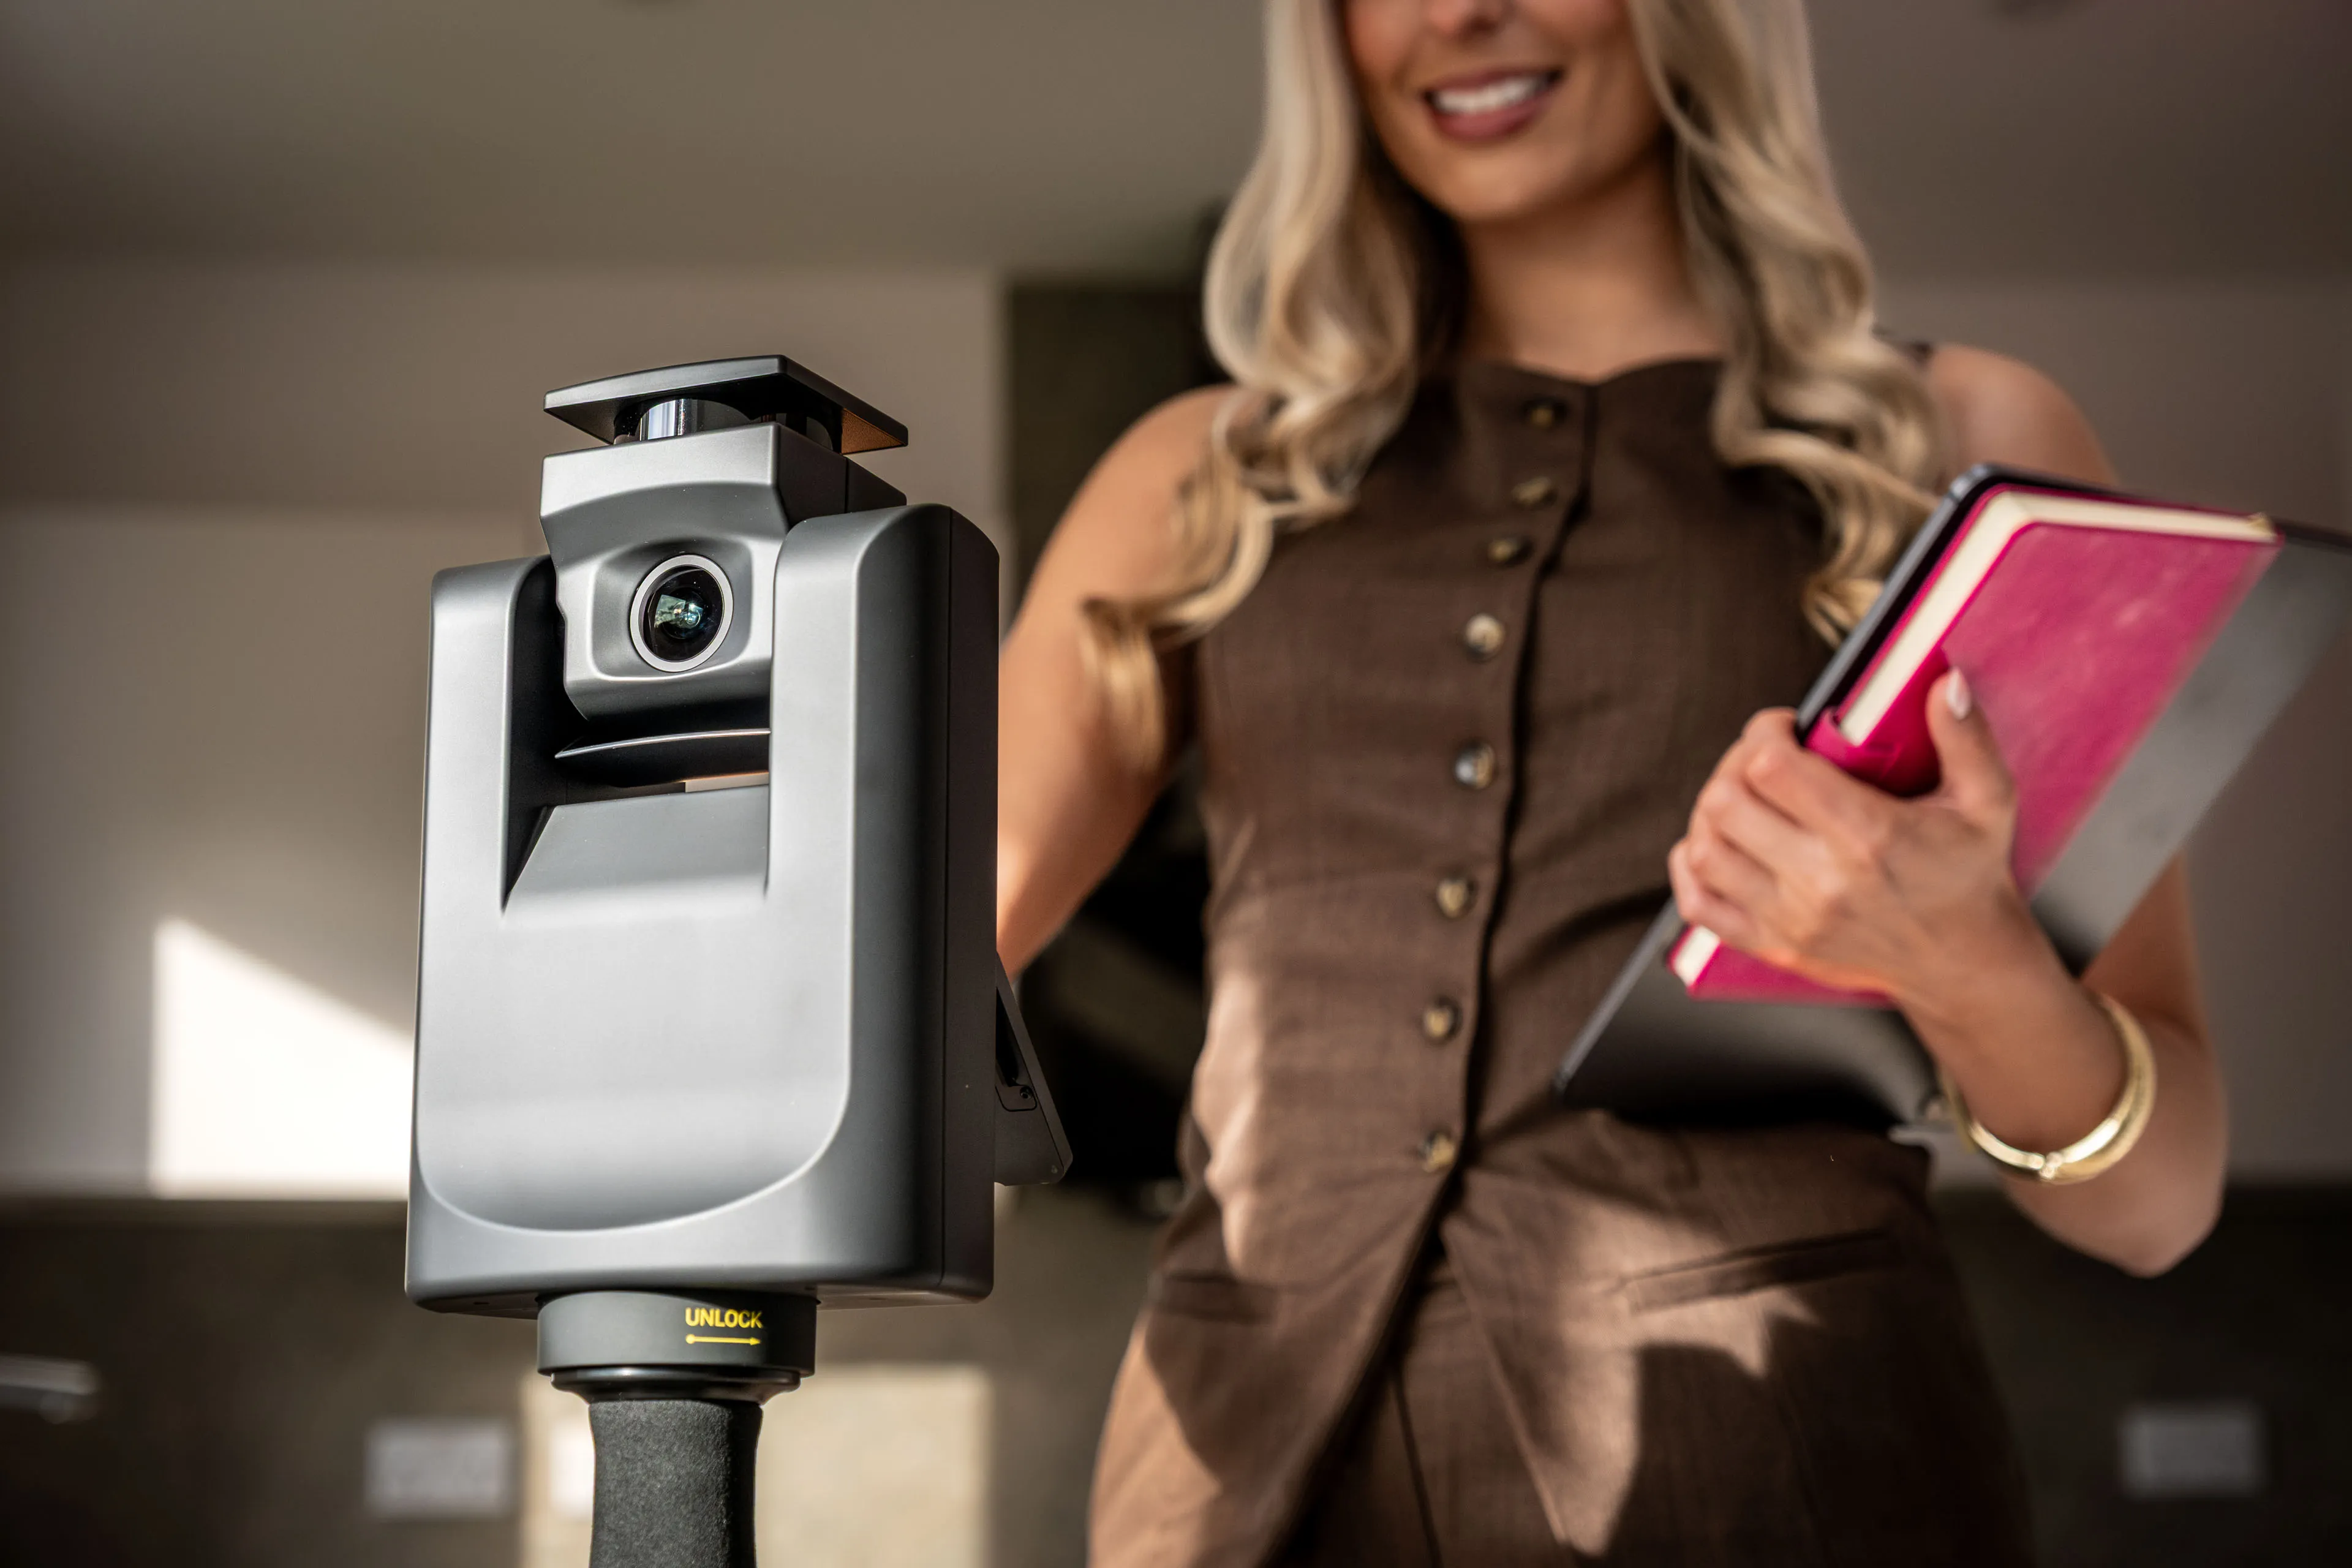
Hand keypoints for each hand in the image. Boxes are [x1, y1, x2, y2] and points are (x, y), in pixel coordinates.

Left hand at [1666, 671, 2044, 1011]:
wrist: (1963, 963)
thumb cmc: (1969, 874)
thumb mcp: (1987, 801)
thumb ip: (1965, 738)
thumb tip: (1941, 683)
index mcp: (1868, 836)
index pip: (1770, 767)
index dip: (1763, 733)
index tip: (1784, 727)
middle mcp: (1821, 881)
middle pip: (1725, 802)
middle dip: (1733, 764)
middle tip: (1760, 759)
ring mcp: (1791, 920)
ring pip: (1703, 848)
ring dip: (1710, 812)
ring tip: (1743, 798)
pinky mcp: (1773, 946)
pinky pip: (1697, 905)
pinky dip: (1691, 867)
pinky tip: (1719, 843)